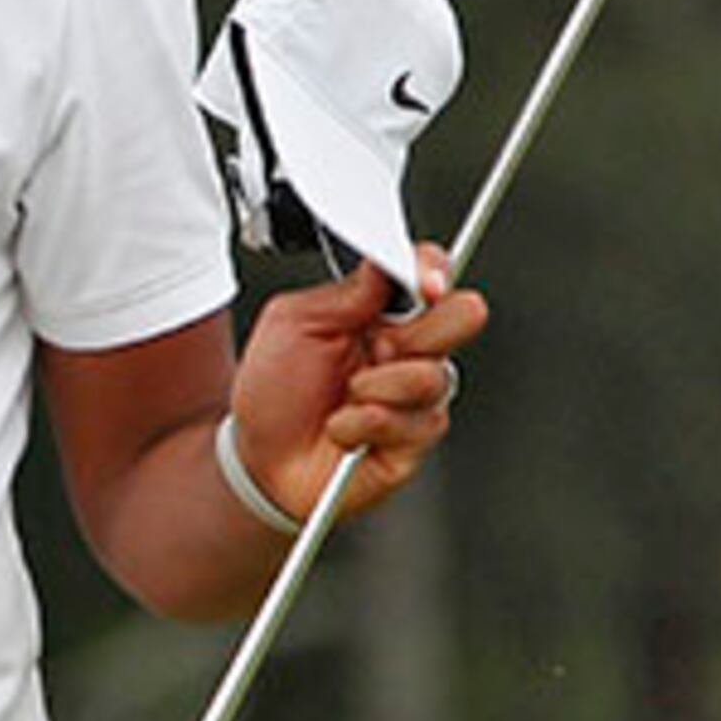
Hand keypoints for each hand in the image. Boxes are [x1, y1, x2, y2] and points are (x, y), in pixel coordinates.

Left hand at [228, 245, 487, 523]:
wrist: (258, 458)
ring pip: (433, 376)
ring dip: (378, 386)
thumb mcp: (292, 323)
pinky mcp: (414, 440)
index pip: (429, 277)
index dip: (434, 272)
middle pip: (462, 317)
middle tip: (382, 346)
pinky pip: (414, 423)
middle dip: (426, 330)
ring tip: (344, 397)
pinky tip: (342, 429)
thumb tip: (384, 261)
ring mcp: (415, 396)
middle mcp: (406, 351)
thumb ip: (345, 292)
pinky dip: (365, 424)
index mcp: (381, 314)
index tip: (425, 281)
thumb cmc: (273, 391)